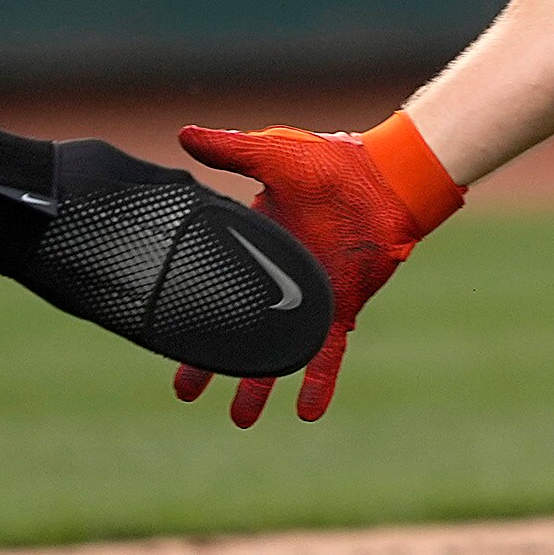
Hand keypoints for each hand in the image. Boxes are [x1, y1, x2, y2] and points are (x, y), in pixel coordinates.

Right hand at [174, 117, 459, 424]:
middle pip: (238, 330)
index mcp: (257, 243)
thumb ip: (229, 149)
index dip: (193, 310)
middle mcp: (279, 278)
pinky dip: (317, 382)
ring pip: (277, 351)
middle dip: (213, 361)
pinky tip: (306, 413)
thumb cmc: (331, 162)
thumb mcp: (270, 153)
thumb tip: (181, 134)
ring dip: (259, 384)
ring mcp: (309, 298)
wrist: (385, 180)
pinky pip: (326, 354)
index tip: (167, 333)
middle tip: (186, 392)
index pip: (216, 282)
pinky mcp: (338, 309)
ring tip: (241, 420)